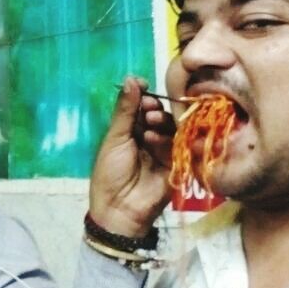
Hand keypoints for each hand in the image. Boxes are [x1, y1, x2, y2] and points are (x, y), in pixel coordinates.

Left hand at [88, 77, 173, 237]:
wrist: (120, 208)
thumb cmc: (110, 173)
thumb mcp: (115, 138)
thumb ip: (125, 109)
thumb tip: (131, 79)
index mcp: (130, 129)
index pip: (142, 105)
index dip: (143, 95)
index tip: (143, 86)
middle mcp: (148, 136)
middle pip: (159, 113)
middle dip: (153, 108)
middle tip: (147, 110)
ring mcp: (163, 149)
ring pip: (170, 127)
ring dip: (160, 123)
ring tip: (148, 127)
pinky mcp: (176, 163)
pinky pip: (178, 144)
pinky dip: (166, 139)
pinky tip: (154, 141)